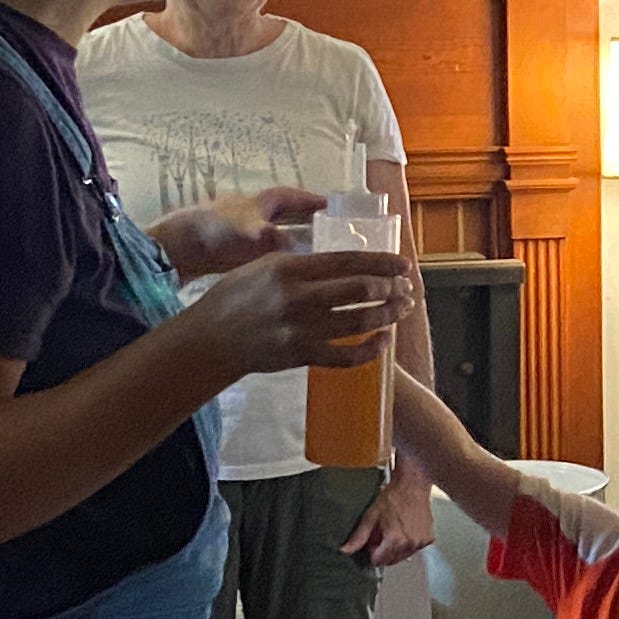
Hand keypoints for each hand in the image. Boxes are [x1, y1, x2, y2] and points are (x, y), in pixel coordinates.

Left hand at [160, 185, 325, 278]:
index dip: (310, 200)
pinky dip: (278, 257)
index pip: (292, 196)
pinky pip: (266, 252)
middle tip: (329, 231)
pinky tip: (286, 271)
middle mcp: (253, 213)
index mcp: (259, 202)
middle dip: (305, 220)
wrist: (178, 249)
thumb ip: (278, 238)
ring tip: (315, 254)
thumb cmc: (216, 232)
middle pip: (285, 214)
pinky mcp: (235, 252)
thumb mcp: (252, 233)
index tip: (331, 205)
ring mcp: (243, 233)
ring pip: (277, 233)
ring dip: (293, 241)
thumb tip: (300, 247)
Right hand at [194, 247, 412, 375]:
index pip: (348, 261)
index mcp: (290, 268)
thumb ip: (302, 262)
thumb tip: (343, 261)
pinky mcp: (300, 356)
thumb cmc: (236, 296)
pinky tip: (382, 341)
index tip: (403, 265)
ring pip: (359, 323)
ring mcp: (300, 329)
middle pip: (360, 291)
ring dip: (388, 316)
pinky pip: (345, 357)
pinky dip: (370, 350)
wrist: (210, 339)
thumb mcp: (265, 265)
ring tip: (402, 310)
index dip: (382, 262)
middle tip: (407, 289)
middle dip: (391, 289)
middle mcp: (298, 297)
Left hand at [348, 459, 435, 565]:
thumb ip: (358, 536)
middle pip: (391, 561)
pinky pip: (413, 549)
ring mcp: (420, 542)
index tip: (373, 540)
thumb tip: (346, 549)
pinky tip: (406, 529)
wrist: (412, 485)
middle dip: (384, 551)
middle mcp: (409, 544)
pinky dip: (408, 543)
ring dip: (396, 548)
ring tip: (395, 529)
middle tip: (383, 533)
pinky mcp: (428, 539)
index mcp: (395, 540)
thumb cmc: (394, 497)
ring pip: (402, 556)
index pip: (378, 561)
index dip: (372, 551)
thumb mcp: (371, 516)